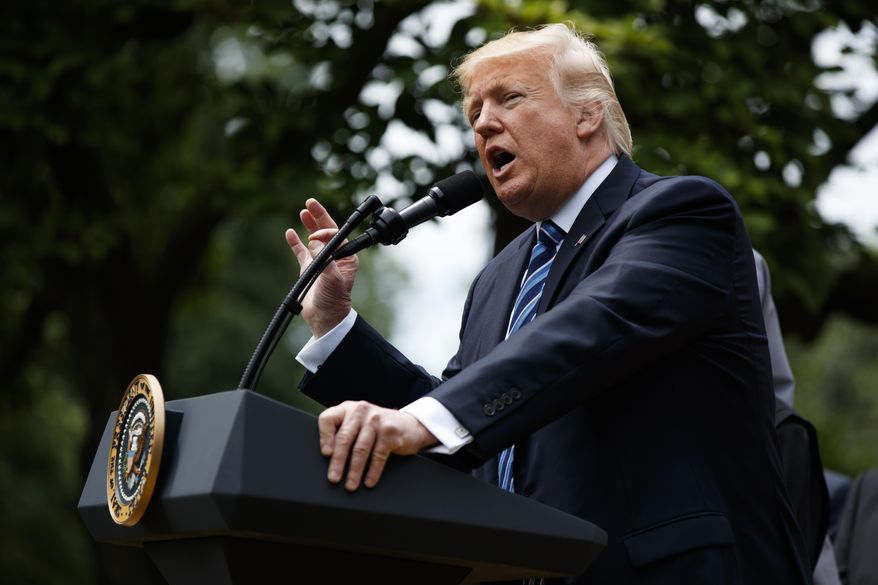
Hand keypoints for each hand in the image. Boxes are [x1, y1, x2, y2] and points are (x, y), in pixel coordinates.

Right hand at [285, 199, 357, 336]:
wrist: (325, 318)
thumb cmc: (334, 300)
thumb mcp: (333, 278)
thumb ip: (325, 259)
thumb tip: (313, 241)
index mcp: (346, 256)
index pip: (336, 235)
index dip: (324, 231)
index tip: (313, 236)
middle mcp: (335, 256)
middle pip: (326, 231)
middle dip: (319, 216)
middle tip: (310, 202)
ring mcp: (321, 261)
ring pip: (314, 238)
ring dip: (309, 225)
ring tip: (303, 212)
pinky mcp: (309, 269)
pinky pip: (301, 251)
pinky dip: (295, 242)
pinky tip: (290, 232)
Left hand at [318, 401, 437, 491]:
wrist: (409, 425)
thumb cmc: (377, 428)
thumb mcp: (358, 424)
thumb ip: (343, 433)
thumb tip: (328, 460)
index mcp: (347, 408)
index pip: (328, 419)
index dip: (324, 437)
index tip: (325, 454)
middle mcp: (360, 410)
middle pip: (344, 438)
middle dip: (338, 461)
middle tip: (334, 478)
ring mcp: (376, 419)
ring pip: (361, 448)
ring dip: (355, 470)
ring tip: (350, 485)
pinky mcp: (390, 431)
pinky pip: (378, 455)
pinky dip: (373, 471)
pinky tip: (369, 481)